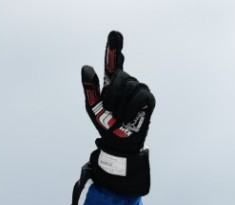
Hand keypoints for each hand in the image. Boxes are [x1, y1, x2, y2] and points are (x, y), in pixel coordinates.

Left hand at [81, 31, 154, 155]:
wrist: (118, 140)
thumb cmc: (105, 122)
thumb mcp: (93, 106)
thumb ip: (90, 87)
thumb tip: (87, 68)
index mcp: (112, 80)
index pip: (113, 60)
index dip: (114, 47)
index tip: (115, 34)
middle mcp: (127, 80)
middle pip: (119, 76)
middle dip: (112, 94)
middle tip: (109, 110)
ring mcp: (139, 87)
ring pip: (129, 87)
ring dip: (120, 105)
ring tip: (119, 116)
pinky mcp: (148, 98)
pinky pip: (138, 97)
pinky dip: (130, 109)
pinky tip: (127, 117)